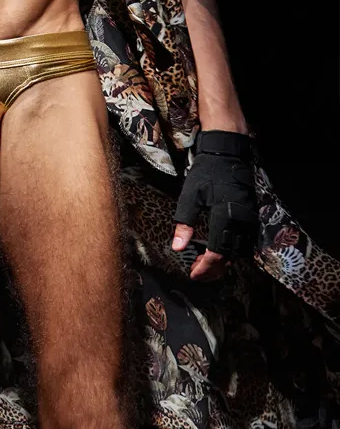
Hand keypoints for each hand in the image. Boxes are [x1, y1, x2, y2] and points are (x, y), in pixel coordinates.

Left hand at [171, 129, 257, 282]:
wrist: (227, 153)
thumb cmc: (206, 172)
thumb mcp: (190, 196)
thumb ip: (184, 223)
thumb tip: (177, 248)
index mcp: (224, 217)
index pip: (217, 253)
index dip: (205, 268)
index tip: (193, 275)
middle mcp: (240, 221)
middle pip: (229, 257)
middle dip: (213, 269)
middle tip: (197, 272)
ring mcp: (249, 219)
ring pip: (239, 252)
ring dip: (223, 262)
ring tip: (205, 263)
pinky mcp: (251, 216)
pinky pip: (244, 242)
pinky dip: (231, 250)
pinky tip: (218, 250)